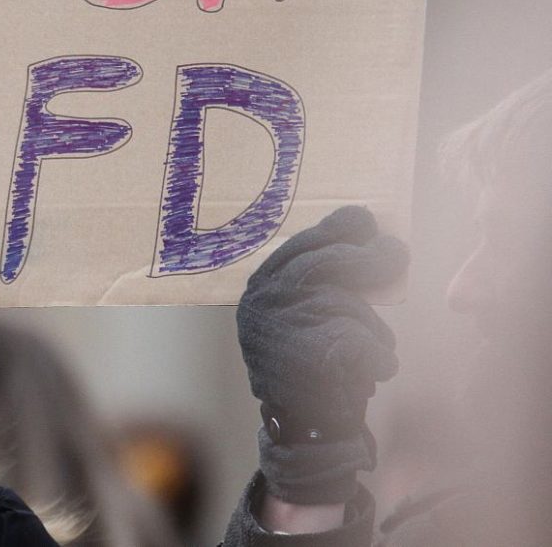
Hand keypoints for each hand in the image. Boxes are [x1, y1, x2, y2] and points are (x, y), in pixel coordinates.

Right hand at [237, 206, 407, 503]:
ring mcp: (281, 326)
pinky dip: (379, 357)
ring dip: (373, 330)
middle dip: (368, 258)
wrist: (303, 435)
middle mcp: (262, 304)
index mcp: (258, 290)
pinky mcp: (309, 354)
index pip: (298, 245)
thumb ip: (321, 278)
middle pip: (326, 264)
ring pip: (348, 306)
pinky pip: (363, 340)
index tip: (362, 219)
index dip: (334, 229)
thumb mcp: (305, 314)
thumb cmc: (313, 369)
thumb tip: (364, 228)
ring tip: (372, 356)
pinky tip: (376, 372)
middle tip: (396, 253)